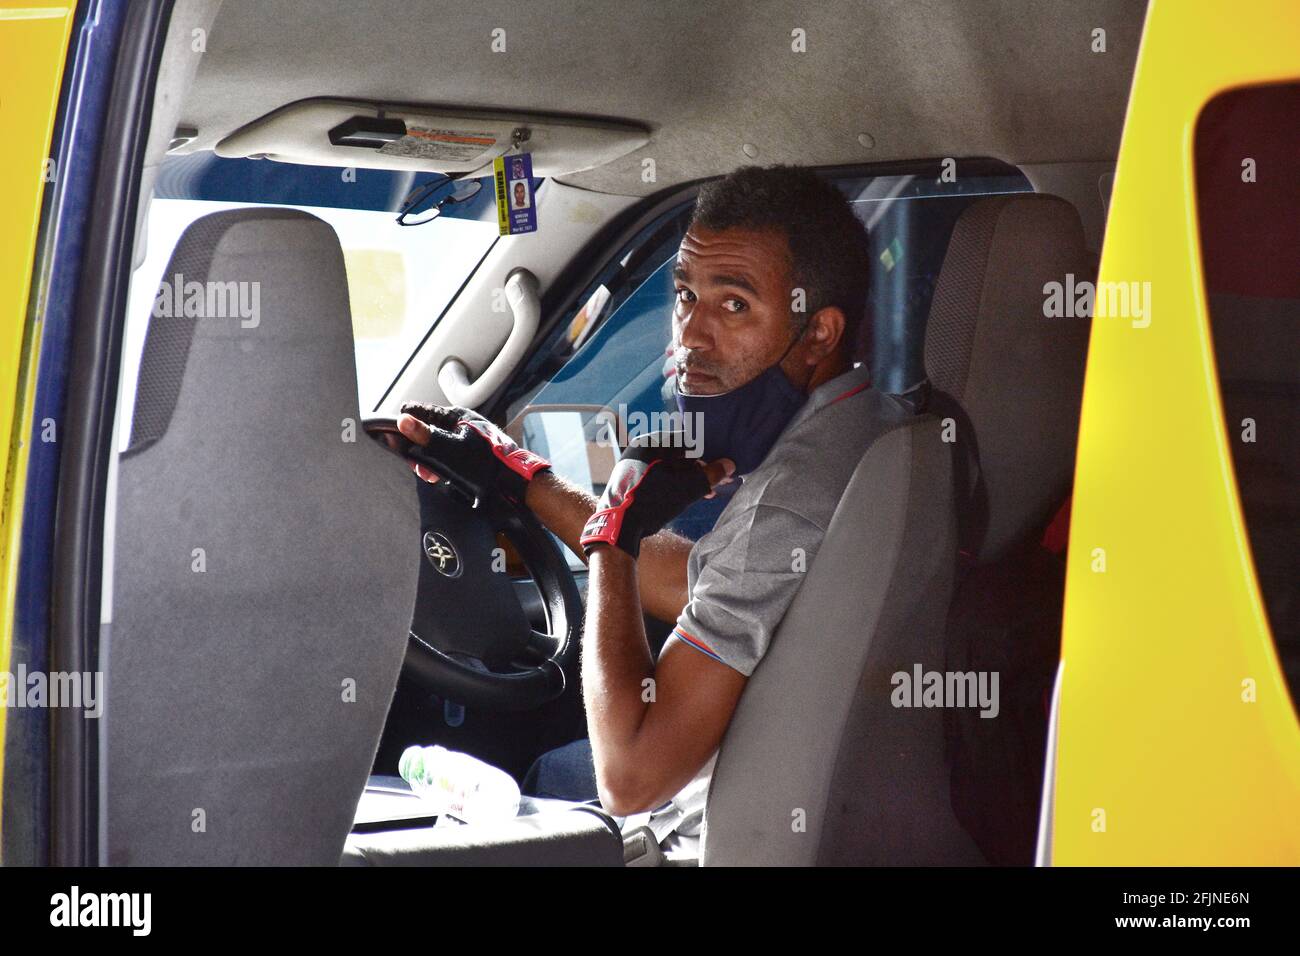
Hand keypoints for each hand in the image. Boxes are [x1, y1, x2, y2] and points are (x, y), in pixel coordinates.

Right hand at [393, 401, 550, 504]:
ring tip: (429, 474)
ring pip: (437, 443)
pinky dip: (441, 463)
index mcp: (456, 415)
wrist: (514, 480)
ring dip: (429, 458)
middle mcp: (461, 422)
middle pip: (427, 428)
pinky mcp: (473, 449)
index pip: (419, 411)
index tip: (397, 442)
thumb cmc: (484, 463)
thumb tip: (401, 419)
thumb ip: (425, 434)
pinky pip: (449, 452)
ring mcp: (468, 435)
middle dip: (418, 447)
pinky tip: (441, 476)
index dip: (405, 425)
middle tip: (417, 466)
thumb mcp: (450, 450)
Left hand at [580, 432, 733, 557]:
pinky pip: (656, 476)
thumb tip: (729, 465)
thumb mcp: (688, 488)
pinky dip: (672, 484)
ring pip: (668, 467)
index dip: (708, 456)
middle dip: (699, 471)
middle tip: (714, 484)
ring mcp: (632, 464)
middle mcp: (639, 448)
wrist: (619, 526)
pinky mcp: (629, 479)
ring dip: (688, 480)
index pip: (688, 442)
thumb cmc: (653, 502)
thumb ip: (710, 474)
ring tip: (703, 494)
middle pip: (678, 456)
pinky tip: (684, 496)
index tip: (720, 469)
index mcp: (652, 442)